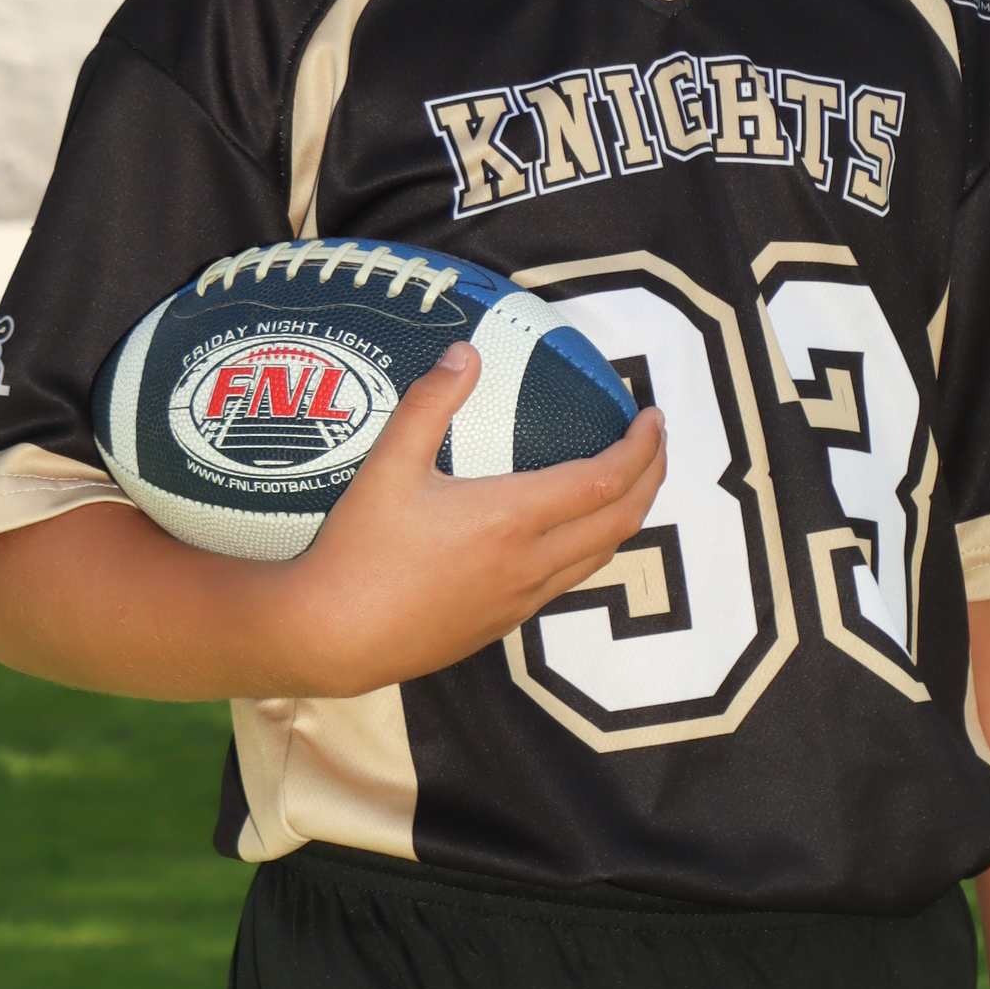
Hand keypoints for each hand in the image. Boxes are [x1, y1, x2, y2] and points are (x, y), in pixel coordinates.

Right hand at [277, 342, 666, 695]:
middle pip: (622, 519)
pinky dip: (591, 546)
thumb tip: (465, 351)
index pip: (606, 478)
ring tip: (625, 481)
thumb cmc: (358, 551)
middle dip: (651, 476)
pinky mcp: (504, 623)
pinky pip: (568, 580)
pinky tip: (569, 531)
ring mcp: (521, 598)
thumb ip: (429, 404)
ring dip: (626, 514)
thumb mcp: (387, 466)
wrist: (335, 637)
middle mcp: (531, 562)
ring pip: (600, 555)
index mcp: (512, 518)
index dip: (641, 446)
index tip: (652, 415)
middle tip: (654, 442)